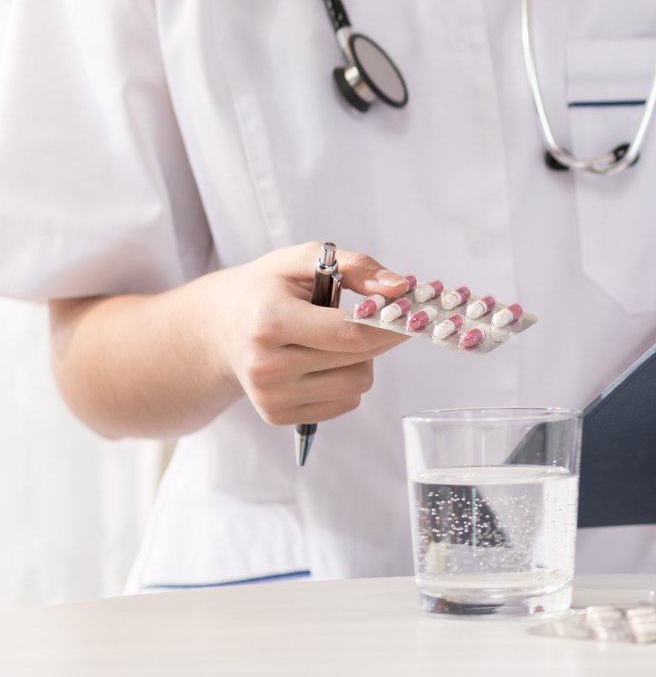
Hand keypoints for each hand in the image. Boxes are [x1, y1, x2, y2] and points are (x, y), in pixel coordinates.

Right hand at [199, 243, 410, 426]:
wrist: (219, 326)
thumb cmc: (268, 288)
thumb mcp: (306, 260)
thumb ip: (358, 267)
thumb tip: (401, 288)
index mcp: (269, 322)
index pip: (351, 334)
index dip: (391, 324)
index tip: (415, 312)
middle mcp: (265, 367)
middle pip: (359, 360)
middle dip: (378, 336)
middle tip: (375, 315)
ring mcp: (269, 397)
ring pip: (357, 385)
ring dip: (362, 359)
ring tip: (334, 338)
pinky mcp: (277, 416)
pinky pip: (345, 402)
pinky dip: (347, 379)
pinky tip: (321, 359)